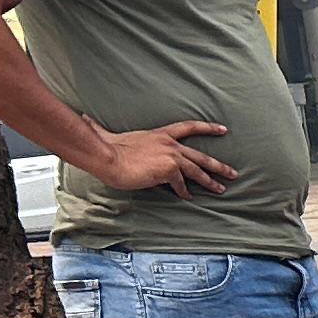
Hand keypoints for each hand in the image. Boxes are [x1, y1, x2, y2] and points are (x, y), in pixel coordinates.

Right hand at [89, 120, 233, 196]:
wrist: (108, 157)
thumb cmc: (106, 148)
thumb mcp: (106, 134)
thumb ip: (99, 127)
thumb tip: (84, 119)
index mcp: (160, 134)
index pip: (189, 127)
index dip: (207, 127)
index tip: (223, 129)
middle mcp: (170, 144)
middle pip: (201, 155)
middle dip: (218, 165)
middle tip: (233, 173)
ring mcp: (171, 157)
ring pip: (197, 170)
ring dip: (210, 181)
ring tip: (221, 189)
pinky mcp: (169, 170)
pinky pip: (181, 184)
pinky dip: (185, 192)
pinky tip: (188, 198)